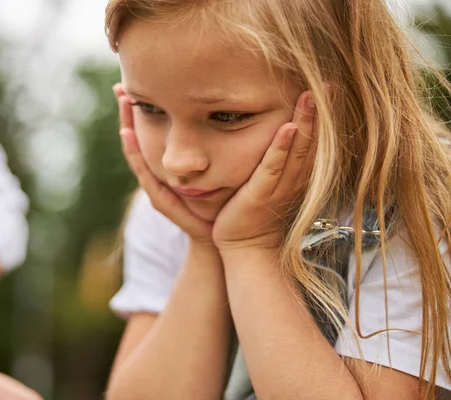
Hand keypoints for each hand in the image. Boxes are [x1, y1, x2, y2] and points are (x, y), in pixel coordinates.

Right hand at [113, 83, 213, 243]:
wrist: (221, 237)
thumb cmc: (222, 202)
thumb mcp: (221, 168)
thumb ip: (219, 146)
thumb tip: (228, 111)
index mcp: (170, 166)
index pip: (154, 133)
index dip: (146, 111)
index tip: (137, 84)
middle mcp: (160, 174)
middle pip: (139, 140)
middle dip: (129, 114)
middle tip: (120, 87)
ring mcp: (158, 187)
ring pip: (136, 154)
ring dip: (127, 128)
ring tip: (122, 103)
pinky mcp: (161, 200)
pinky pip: (145, 175)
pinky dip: (134, 154)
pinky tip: (128, 134)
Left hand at [212, 91, 316, 250]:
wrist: (247, 250)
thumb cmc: (256, 214)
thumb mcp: (271, 184)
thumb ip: (278, 161)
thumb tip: (281, 130)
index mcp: (298, 176)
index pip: (315, 141)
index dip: (323, 116)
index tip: (328, 87)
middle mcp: (295, 180)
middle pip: (313, 142)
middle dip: (321, 112)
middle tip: (329, 82)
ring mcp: (279, 188)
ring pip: (297, 151)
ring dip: (306, 123)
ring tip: (311, 95)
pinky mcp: (260, 195)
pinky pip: (272, 168)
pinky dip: (280, 148)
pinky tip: (287, 127)